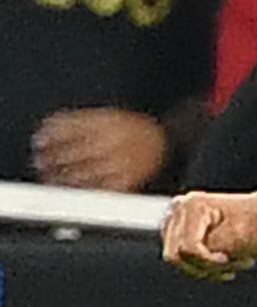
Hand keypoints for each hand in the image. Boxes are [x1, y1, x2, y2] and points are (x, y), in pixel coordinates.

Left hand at [31, 107, 169, 190]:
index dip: (50, 137)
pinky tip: (72, 189)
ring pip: (82, 173)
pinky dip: (82, 190)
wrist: (166, 141)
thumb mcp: (108, 116)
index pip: (70, 129)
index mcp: (107, 123)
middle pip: (72, 153)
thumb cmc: (133, 131)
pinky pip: (99, 188)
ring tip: (50, 178)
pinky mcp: (127, 181)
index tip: (39, 142)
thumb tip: (48, 129)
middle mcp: (113, 142)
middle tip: (40, 162)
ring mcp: (120, 163)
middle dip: (51, 159)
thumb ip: (80, 120)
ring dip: (61, 177)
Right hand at [163, 188, 256, 280]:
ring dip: (207, 268)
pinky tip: (227, 262)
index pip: (188, 248)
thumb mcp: (236, 240)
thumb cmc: (254, 225)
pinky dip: (204, 266)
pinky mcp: (175, 232)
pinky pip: (181, 259)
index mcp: (192, 205)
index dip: (208, 261)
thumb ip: (208, 249)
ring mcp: (173, 220)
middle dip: (206, 266)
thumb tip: (176, 256)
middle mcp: (177, 209)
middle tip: (233, 268)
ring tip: (235, 263)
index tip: (229, 259)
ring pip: (177, 260)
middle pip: (176, 255)